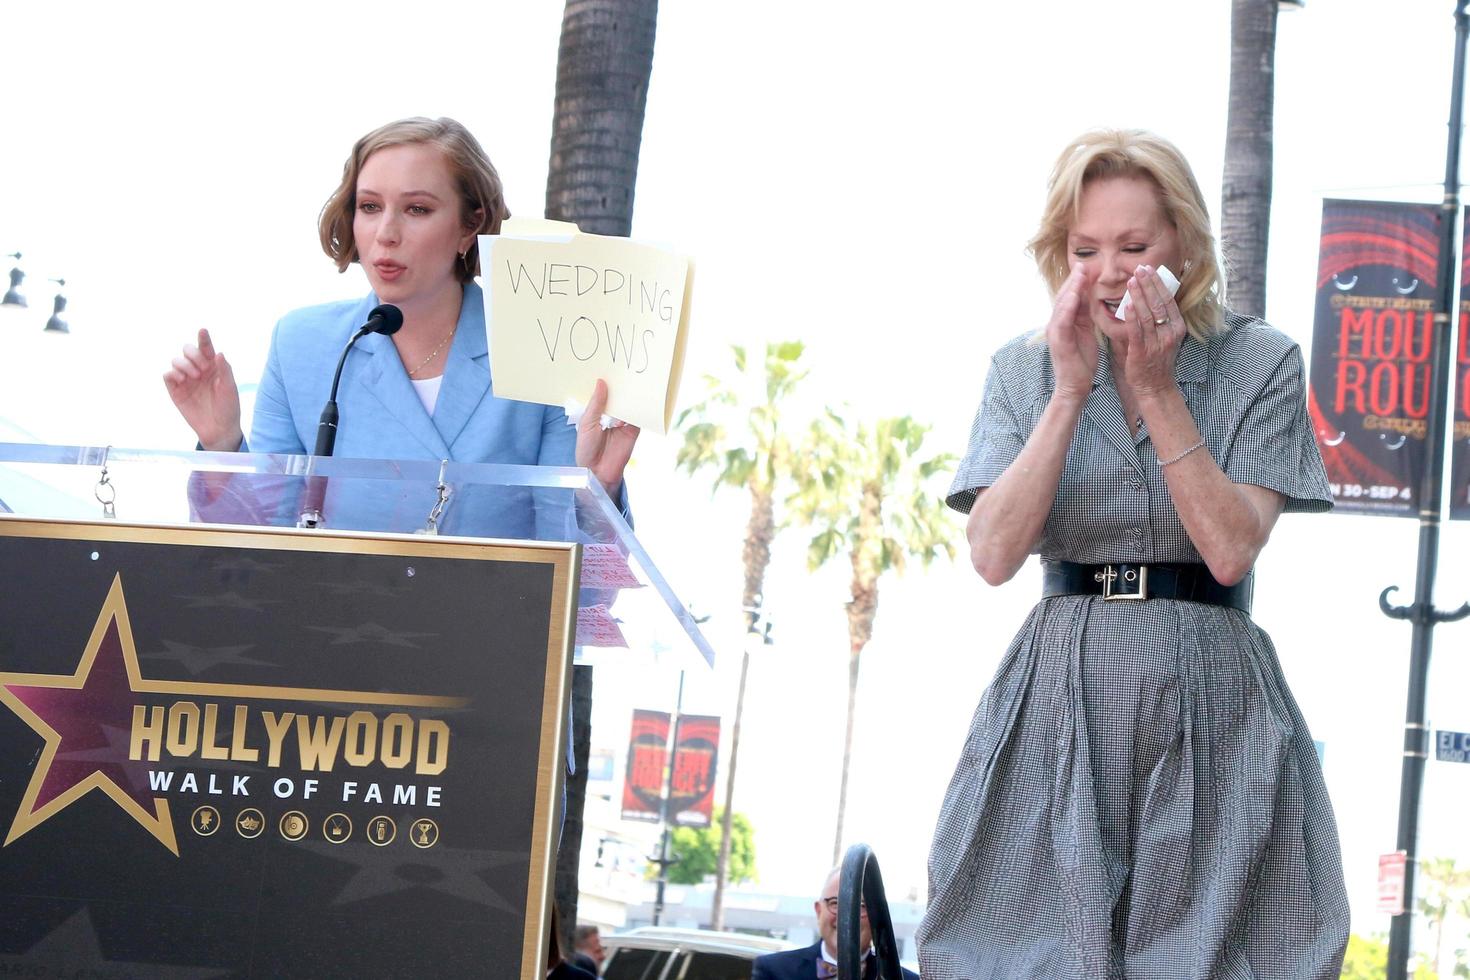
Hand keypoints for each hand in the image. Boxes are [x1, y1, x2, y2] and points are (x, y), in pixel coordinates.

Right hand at [163, 328, 242, 450]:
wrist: (219, 429)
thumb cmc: (228, 407)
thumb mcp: (230, 388)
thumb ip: (224, 370)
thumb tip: (218, 352)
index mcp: (213, 366)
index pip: (206, 348)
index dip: (204, 338)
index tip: (203, 331)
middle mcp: (198, 369)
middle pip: (187, 350)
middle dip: (193, 354)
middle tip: (203, 368)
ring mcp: (185, 379)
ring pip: (176, 360)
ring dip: (184, 364)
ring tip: (194, 376)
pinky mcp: (175, 390)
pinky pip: (167, 374)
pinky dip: (173, 373)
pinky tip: (182, 379)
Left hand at [574, 378, 639, 496]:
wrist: (598, 471)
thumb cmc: (586, 448)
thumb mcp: (588, 422)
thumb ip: (596, 403)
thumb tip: (601, 381)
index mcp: (596, 410)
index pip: (602, 392)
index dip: (604, 380)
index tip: (607, 364)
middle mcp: (611, 413)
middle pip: (618, 395)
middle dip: (620, 384)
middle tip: (623, 367)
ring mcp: (623, 421)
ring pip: (629, 403)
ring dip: (631, 394)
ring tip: (634, 378)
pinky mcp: (634, 429)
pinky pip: (639, 416)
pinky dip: (641, 407)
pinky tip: (641, 397)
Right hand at [1045, 263, 1098, 401]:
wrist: (1074, 386)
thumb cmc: (1081, 363)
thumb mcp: (1086, 334)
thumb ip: (1085, 316)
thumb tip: (1090, 299)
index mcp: (1065, 322)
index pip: (1071, 297)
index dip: (1078, 282)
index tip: (1088, 267)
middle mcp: (1057, 324)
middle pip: (1064, 296)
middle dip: (1074, 279)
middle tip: (1083, 263)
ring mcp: (1055, 332)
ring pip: (1062, 305)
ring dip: (1070, 288)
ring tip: (1079, 273)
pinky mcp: (1058, 341)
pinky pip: (1062, 320)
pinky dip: (1067, 307)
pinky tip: (1074, 296)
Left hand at [1109, 264, 1185, 394]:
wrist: (1155, 387)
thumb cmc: (1157, 360)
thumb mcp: (1166, 336)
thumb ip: (1161, 318)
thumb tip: (1153, 294)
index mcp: (1177, 327)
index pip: (1168, 300)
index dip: (1158, 283)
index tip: (1149, 269)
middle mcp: (1169, 333)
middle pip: (1159, 304)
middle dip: (1149, 284)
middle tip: (1140, 268)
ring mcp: (1156, 343)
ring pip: (1148, 315)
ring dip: (1139, 296)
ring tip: (1132, 280)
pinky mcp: (1142, 352)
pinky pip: (1137, 332)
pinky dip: (1132, 318)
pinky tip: (1126, 305)